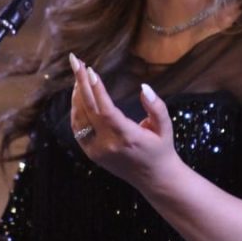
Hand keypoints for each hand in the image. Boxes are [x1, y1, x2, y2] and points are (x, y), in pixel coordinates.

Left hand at [68, 53, 177, 190]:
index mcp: (127, 137)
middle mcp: (108, 145)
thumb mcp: (165, 127)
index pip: (106, 110)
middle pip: (88, 110)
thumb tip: (144, 87)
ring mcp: (97, 151)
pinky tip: (78, 96)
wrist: (154, 179)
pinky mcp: (92, 154)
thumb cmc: (161, 149)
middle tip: (75, 61)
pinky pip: (78, 129)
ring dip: (76, 95)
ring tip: (78, 75)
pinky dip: (75, 111)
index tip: (90, 70)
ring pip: (79, 119)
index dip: (96, 89)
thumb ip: (156, 106)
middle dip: (80, 83)